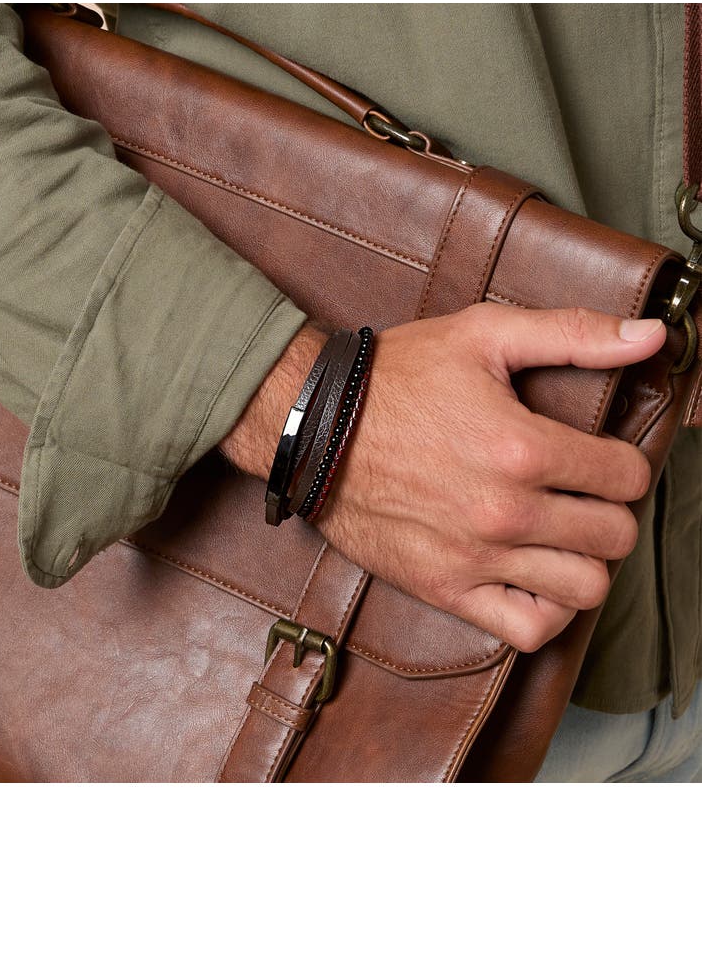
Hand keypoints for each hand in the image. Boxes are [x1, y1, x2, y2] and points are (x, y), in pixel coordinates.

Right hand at [220, 305, 665, 650]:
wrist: (313, 427)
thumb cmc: (396, 377)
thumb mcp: (482, 335)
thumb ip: (573, 334)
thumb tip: (650, 336)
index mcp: (523, 447)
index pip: (626, 477)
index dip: (624, 464)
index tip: (602, 459)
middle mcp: (506, 511)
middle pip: (613, 537)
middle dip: (610, 512)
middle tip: (584, 495)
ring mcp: (476, 557)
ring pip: (584, 588)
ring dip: (586, 562)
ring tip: (565, 536)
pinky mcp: (445, 588)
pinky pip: (528, 629)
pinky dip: (548, 611)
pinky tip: (537, 578)